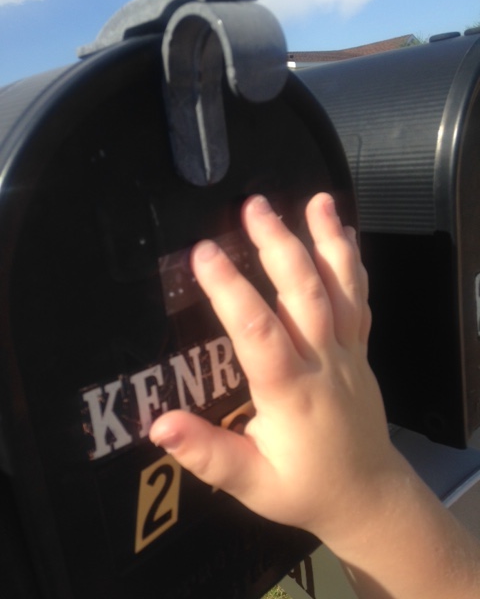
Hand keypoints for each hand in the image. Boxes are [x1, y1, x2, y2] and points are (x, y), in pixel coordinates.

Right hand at [149, 193, 397, 543]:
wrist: (368, 494)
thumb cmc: (305, 487)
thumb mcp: (250, 482)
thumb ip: (206, 453)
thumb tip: (158, 426)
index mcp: (290, 392)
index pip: (257, 330)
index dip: (229, 289)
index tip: (203, 253)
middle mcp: (324, 362)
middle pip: (304, 294)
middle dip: (278, 245)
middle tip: (253, 207)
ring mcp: (348, 351)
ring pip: (341, 289)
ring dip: (326, 242)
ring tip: (317, 200)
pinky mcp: (360, 349)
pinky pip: (360, 299)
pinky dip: (351, 263)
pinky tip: (343, 233)